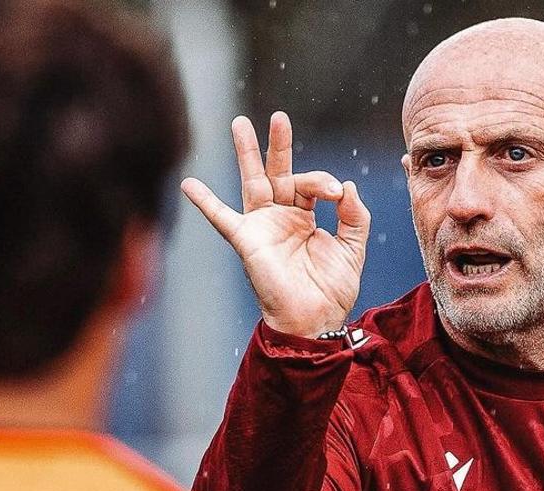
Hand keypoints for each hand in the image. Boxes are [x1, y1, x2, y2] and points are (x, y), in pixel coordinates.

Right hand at [181, 111, 369, 337]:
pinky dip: (205, 202)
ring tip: (240, 124)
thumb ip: (354, 217)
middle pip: (277, 172)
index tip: (337, 193)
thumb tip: (347, 184)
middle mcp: (280, 217)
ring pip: (252, 181)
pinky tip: (189, 184)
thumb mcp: (352, 248)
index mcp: (304, 217)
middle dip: (277, 145)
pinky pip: (222, 218)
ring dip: (246, 153)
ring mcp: (261, 226)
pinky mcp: (247, 241)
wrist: (314, 319)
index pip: (309, 184)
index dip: (323, 182)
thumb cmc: (331, 289)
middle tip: (279, 118)